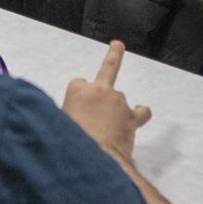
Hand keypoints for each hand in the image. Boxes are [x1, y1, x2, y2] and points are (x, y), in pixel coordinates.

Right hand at [63, 41, 152, 163]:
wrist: (92, 158)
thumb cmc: (73, 142)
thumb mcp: (60, 122)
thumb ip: (69, 113)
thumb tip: (74, 119)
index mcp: (77, 91)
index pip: (78, 83)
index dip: (79, 94)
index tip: (78, 107)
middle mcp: (99, 91)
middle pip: (109, 68)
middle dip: (114, 55)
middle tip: (118, 45)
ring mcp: (118, 101)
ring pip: (121, 98)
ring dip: (118, 108)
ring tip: (114, 125)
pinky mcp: (131, 116)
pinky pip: (142, 111)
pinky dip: (140, 114)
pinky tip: (138, 116)